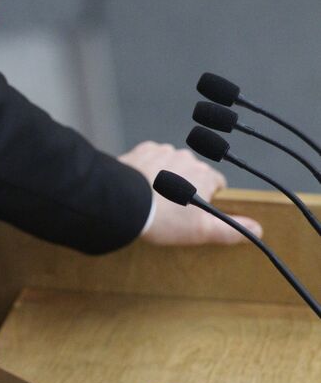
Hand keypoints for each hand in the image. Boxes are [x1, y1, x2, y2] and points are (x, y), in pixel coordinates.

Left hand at [118, 141, 262, 244]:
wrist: (124, 203)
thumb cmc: (165, 219)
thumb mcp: (200, 231)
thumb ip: (230, 229)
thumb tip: (258, 228)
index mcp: (206, 175)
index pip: (217, 183)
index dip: (207, 199)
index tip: (194, 213)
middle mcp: (188, 157)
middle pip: (193, 173)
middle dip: (186, 187)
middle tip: (171, 208)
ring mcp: (164, 151)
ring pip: (171, 165)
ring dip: (166, 177)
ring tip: (153, 198)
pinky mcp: (142, 150)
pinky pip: (151, 159)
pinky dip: (148, 169)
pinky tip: (140, 186)